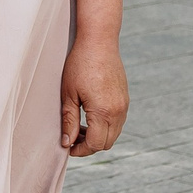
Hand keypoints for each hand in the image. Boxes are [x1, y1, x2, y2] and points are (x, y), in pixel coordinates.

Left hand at [61, 38, 127, 156]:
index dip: (81, 150)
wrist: (99, 41)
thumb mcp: (68, 94)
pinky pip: (118, 121)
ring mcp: (124, 104)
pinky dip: (106, 126)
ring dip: (99, 136)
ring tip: (80, 127)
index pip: (96, 144)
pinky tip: (90, 116)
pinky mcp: (125, 98)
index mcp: (103, 111)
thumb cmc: (80, 64)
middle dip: (90, 146)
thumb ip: (69, 121)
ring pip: (114, 133)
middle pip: (107, 143)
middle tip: (72, 139)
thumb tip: (67, 142)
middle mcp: (118, 111)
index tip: (68, 148)